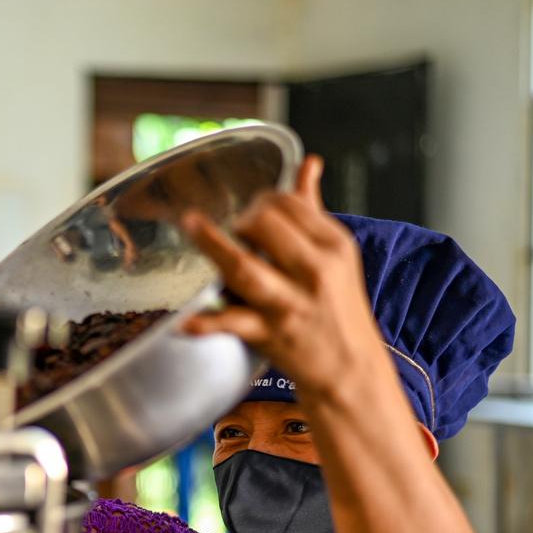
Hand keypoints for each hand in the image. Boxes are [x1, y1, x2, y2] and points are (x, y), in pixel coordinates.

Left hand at [180, 155, 389, 404]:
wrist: (350, 369)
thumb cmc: (337, 307)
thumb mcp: (335, 255)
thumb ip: (312, 208)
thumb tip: (307, 163)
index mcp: (332, 244)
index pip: (289, 202)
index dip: (262, 200)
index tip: (250, 210)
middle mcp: (314, 269)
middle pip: (266, 225)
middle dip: (240, 219)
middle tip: (231, 228)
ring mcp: (291, 302)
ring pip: (247, 267)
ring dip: (214, 245)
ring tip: (190, 225)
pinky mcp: (270, 333)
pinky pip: (234, 323)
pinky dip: (207, 323)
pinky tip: (182, 321)